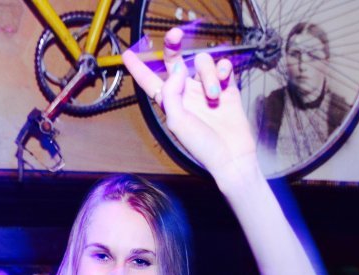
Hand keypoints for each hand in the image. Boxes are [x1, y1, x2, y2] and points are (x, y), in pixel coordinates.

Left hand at [122, 28, 258, 180]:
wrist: (232, 156)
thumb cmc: (202, 146)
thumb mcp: (177, 122)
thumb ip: (171, 93)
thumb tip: (177, 68)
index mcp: (170, 102)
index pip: (150, 81)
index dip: (138, 68)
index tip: (127, 55)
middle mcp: (186, 92)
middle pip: (176, 60)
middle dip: (173, 45)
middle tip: (175, 34)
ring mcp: (206, 88)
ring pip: (202, 63)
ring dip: (208, 75)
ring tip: (213, 96)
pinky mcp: (226, 88)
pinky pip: (223, 67)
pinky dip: (223, 69)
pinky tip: (225, 78)